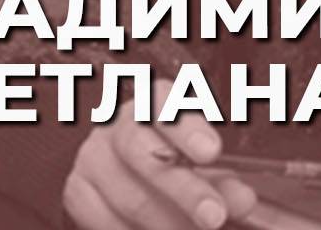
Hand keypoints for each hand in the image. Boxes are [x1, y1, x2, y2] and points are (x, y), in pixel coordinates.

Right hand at [62, 78, 257, 229]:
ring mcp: (92, 159)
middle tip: (214, 215)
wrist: (120, 165)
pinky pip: (107, 222)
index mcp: (154, 103)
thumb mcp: (202, 161)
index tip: (212, 152)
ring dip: (168, 224)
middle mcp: (117, 127)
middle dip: (185, 191)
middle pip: (145, 156)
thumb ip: (225, 180)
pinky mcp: (78, 193)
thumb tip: (242, 201)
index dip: (188, 130)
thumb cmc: (173, 155)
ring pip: (128, 197)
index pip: (167, 107)